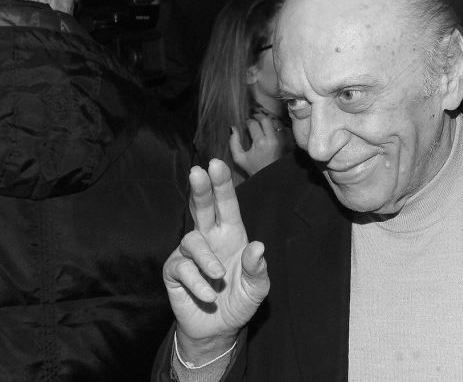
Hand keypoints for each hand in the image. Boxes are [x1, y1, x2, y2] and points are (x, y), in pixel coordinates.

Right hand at [163, 160, 269, 363]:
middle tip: (198, 172)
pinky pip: (182, 268)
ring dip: (206, 258)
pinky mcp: (174, 271)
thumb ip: (258, 269)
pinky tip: (209, 295)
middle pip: (202, 207)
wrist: (218, 329)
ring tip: (219, 276)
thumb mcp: (257, 289)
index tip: (216, 164)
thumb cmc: (239, 301)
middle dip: (201, 189)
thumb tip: (258, 246)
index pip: (227, 205)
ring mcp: (189, 254)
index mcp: (231, 235)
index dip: (222, 185)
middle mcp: (209, 238)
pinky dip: (197, 282)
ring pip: (191, 240)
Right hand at [230, 115, 286, 175]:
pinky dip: (270, 126)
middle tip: (252, 119)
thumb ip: (233, 142)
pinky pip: (276, 128)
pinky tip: (264, 129)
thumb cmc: (253, 168)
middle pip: (265, 119)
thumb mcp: (239, 158)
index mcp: (260, 142)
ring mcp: (278, 140)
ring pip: (272, 122)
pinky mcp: (282, 141)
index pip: (253, 124)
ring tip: (258, 123)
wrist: (269, 176)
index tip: (245, 124)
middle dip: (257, 117)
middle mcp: (271, 139)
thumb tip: (232, 128)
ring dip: (265, 121)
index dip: (248, 122)